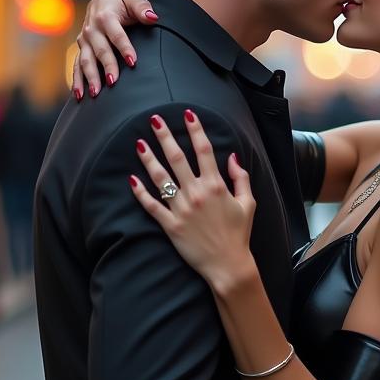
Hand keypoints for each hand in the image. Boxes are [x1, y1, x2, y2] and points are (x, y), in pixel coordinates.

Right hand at [73, 0, 156, 99]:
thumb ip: (142, 7)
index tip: (132, 62)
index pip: (116, 35)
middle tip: (114, 82)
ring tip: (96, 94)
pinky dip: (77, 80)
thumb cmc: (122, 1)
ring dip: (89, 77)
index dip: (124, 48)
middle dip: (107, 66)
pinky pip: (76, 65)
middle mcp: (92, 28)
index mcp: (105, 16)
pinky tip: (79, 95)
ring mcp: (84, 40)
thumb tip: (153, 18)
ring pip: (85, 60)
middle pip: (100, 50)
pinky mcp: (81, 48)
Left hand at [128, 110, 255, 287]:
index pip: (204, 150)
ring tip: (139, 143)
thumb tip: (232, 157)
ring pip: (161, 178)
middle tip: (154, 120)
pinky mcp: (171, 226)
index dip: (195, 130)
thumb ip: (241, 178)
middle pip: (177, 158)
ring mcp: (181, 209)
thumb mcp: (248, 203)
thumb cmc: (239, 234)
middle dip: (165, 136)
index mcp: (216, 186)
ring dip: (149, 159)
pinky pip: (152, 206)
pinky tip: (132, 179)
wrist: (228, 265)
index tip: (187, 114)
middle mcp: (197, 194)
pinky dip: (141, 193)